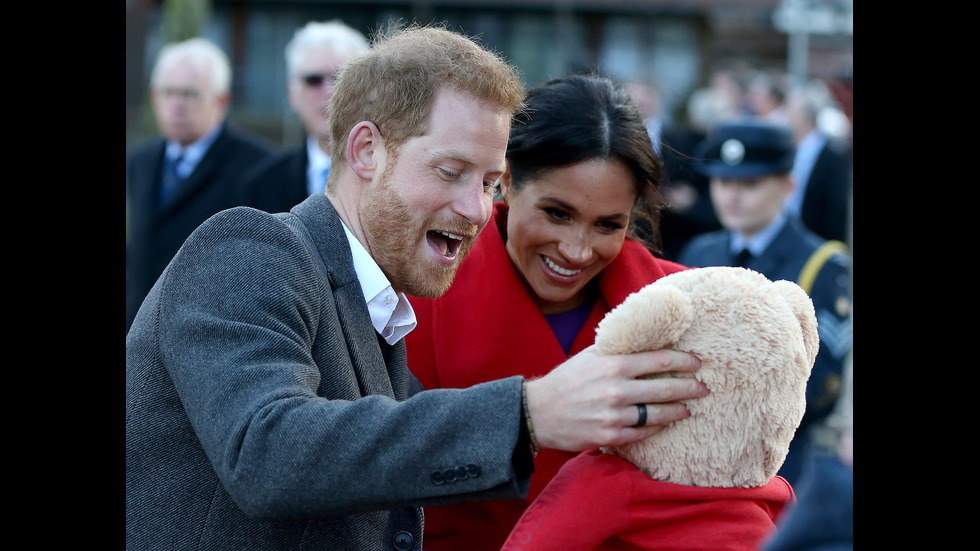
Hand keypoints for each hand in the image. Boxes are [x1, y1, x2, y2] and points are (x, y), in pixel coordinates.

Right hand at [524, 345, 706, 451]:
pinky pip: (643, 432)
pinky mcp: (610, 437)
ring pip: (658, 414)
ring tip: (688, 408)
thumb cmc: (567, 380)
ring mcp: (614, 415)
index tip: (696, 362)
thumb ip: (618, 348)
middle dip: (689, 388)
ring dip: (678, 410)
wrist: (538, 412)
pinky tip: (664, 422)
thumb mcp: (590, 355)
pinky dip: (657, 427)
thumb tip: (647, 336)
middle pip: (665, 389)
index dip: (683, 361)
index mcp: (613, 364)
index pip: (659, 360)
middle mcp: (616, 390)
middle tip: (703, 387)